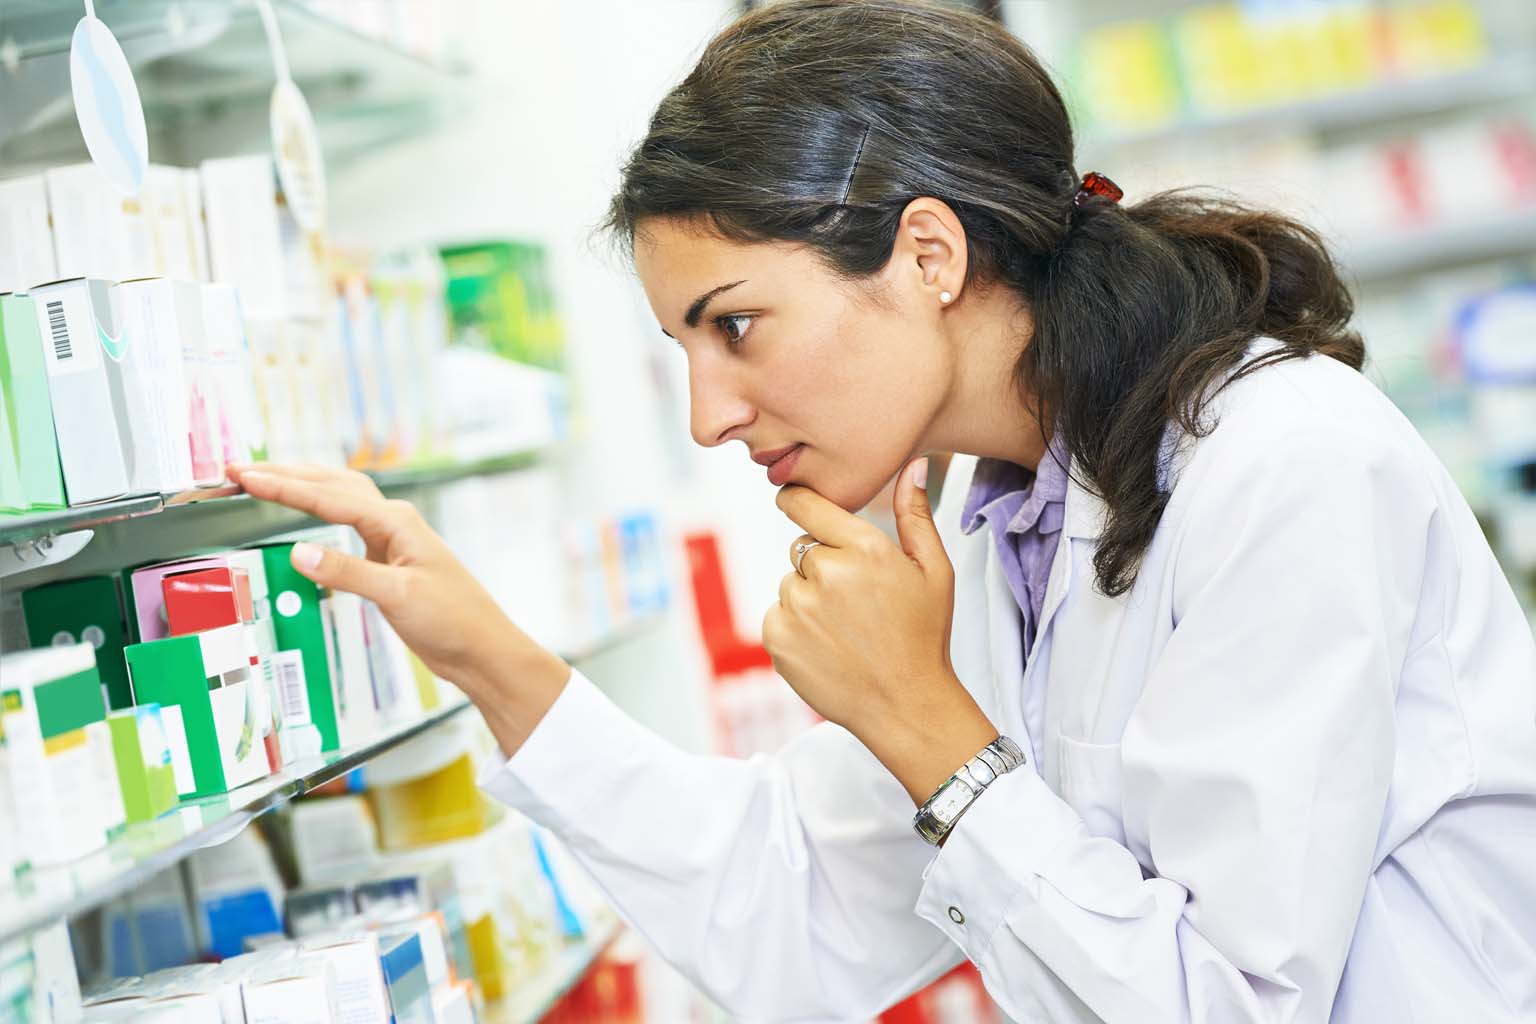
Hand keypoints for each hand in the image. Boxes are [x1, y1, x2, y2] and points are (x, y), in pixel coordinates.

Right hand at [225, 463, 569, 751]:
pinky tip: (305, 515)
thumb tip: (299, 551)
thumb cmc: (453, 620)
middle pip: (332, 485)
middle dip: (286, 475)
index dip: (283, 487)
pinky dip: (319, 512)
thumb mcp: (396, 596)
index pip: (329, 496)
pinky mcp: (388, 561)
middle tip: (239, 471)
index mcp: (396, 522)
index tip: (244, 477)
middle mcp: (394, 523)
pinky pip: (346, 524)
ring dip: (303, 486)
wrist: (481, 648)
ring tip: (263, 480)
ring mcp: (392, 540)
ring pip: (341, 498)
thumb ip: (347, 572)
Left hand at [764, 458, 997, 803]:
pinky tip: (828, 647)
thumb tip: (912, 464)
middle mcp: (826, 573)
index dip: (797, 500)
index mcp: (864, 547)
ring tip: (847, 630)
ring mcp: (798, 607)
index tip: (794, 501)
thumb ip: (915, 514)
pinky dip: (794, 629)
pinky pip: (777, 615)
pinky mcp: (778, 638)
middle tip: (857, 602)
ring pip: (790, 584)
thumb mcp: (934, 571)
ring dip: (809, 599)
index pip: (804, 503)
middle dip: (822, 566)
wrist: (907, 706)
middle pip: (802, 549)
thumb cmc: (925, 636)